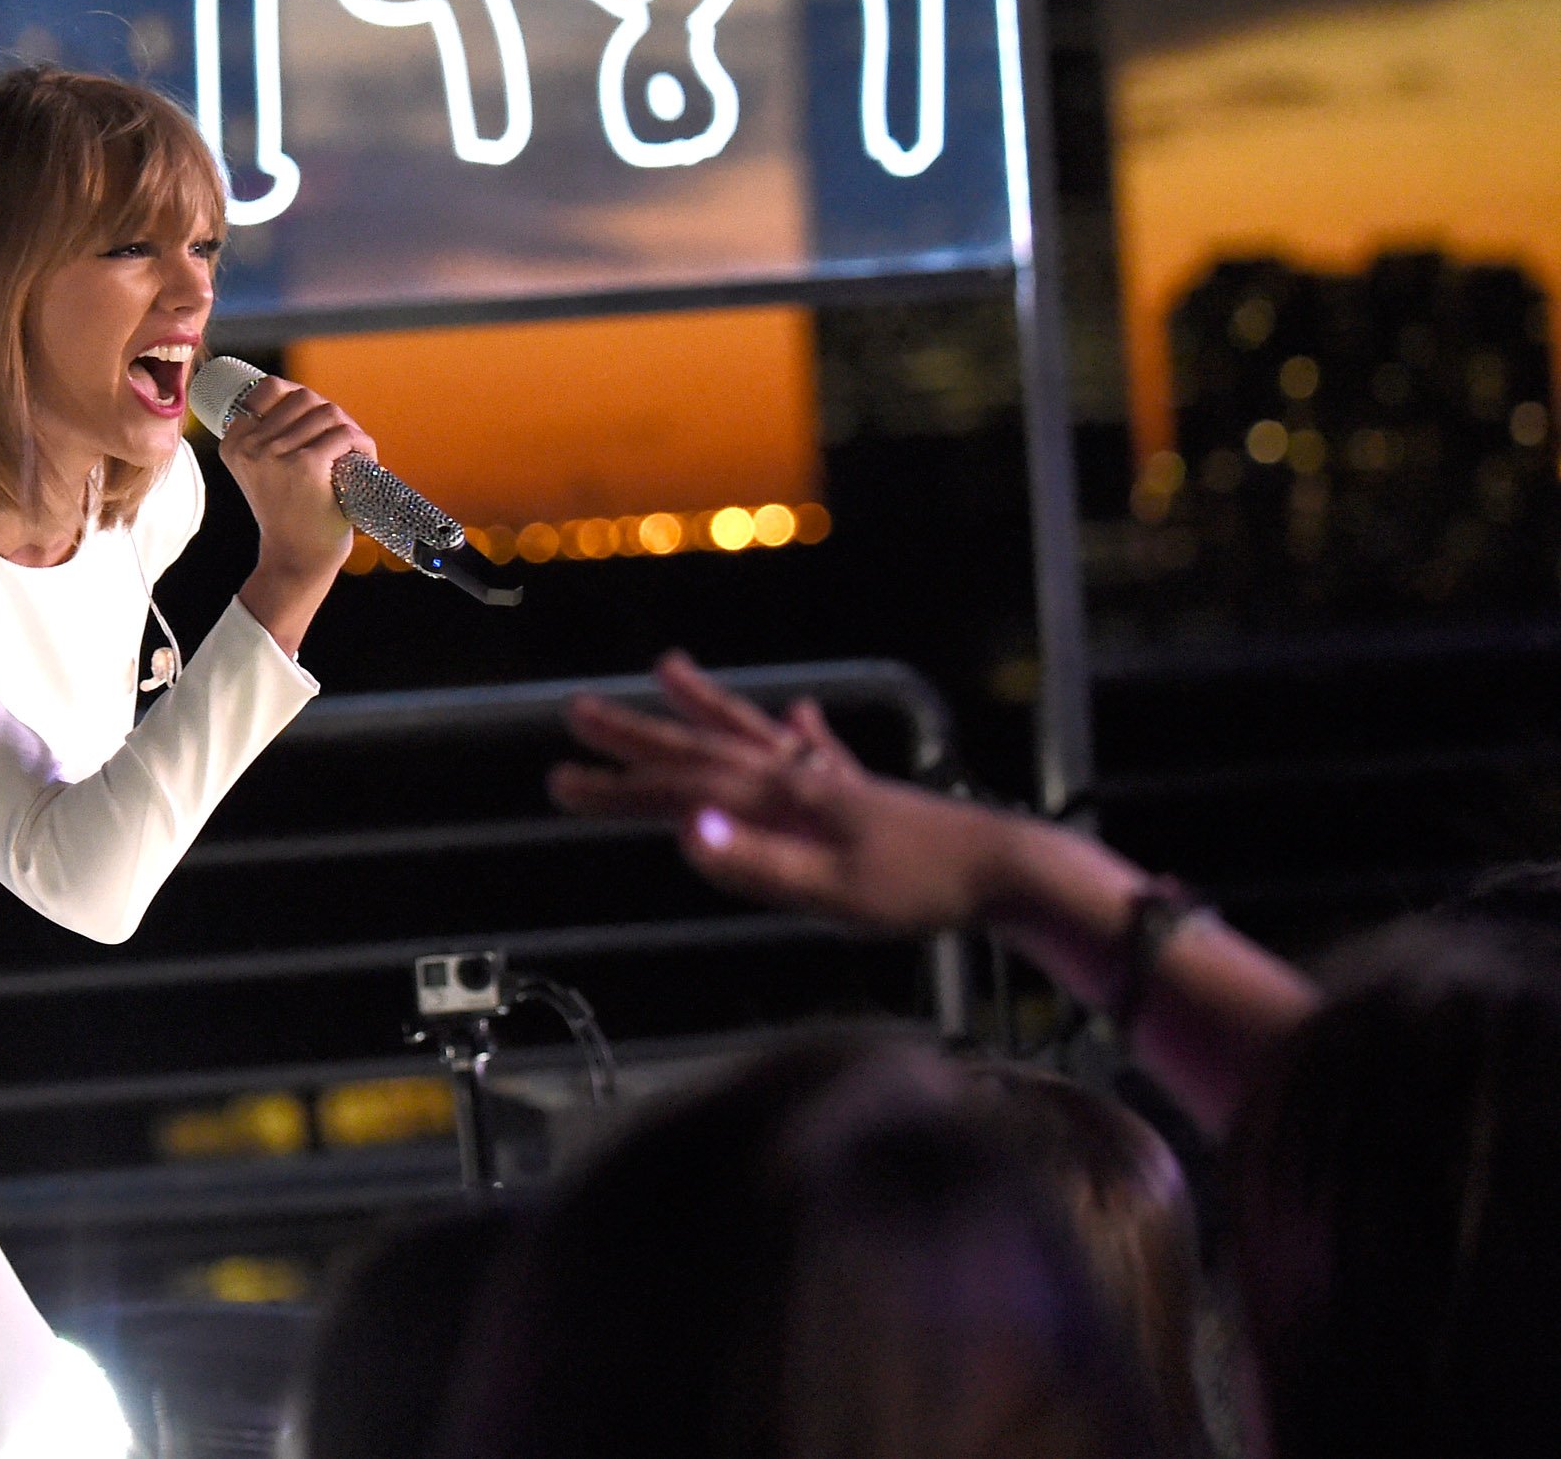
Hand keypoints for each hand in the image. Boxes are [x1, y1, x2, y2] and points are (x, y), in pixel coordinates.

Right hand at [215, 374, 372, 652]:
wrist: (295, 558)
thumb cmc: (286, 512)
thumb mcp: (261, 471)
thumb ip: (267, 436)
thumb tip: (301, 396)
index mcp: (235, 443)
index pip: (270, 389)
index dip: (302, 400)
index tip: (315, 426)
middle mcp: (251, 446)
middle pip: (304, 399)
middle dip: (330, 413)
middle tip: (342, 440)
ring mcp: (277, 454)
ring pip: (327, 412)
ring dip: (349, 428)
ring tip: (354, 450)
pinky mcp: (307, 466)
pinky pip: (343, 435)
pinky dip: (361, 442)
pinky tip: (365, 458)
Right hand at [548, 652, 1014, 934]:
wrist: (1004, 866)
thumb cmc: (917, 889)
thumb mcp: (830, 894)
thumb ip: (755, 863)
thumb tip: (684, 832)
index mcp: (781, 799)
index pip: (681, 791)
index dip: (617, 789)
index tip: (558, 781)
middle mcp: (797, 775)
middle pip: (703, 749)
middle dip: (636, 736)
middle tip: (577, 711)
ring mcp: (831, 779)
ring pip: (753, 733)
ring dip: (707, 706)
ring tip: (667, 668)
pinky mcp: (863, 793)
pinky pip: (819, 751)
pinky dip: (802, 731)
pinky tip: (800, 713)